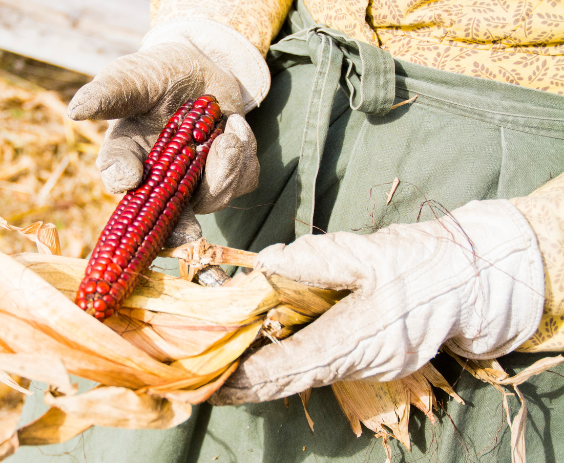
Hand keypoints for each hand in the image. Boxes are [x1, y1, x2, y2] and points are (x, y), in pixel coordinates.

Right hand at [68, 20, 267, 214]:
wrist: (199, 66)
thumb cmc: (154, 74)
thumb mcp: (130, 78)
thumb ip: (109, 94)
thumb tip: (75, 109)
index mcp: (125, 158)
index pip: (116, 178)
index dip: (121, 180)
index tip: (131, 175)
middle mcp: (157, 181)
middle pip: (164, 217)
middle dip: (180, 229)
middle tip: (191, 235)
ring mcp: (192, 183)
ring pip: (211, 199)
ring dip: (224, 171)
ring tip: (228, 131)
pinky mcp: (224, 174)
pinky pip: (240, 181)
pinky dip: (243, 157)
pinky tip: (235, 125)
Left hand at [210, 200, 544, 404]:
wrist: (472, 277)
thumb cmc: (422, 262)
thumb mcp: (369, 251)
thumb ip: (313, 260)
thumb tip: (263, 265)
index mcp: (359, 339)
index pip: (290, 367)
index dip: (246, 378)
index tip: (209, 383)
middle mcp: (362, 362)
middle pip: (291, 379)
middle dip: (245, 382)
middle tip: (201, 380)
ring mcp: (369, 365)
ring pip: (303, 374)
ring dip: (263, 372)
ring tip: (218, 366)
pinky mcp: (371, 357)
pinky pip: (318, 364)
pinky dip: (286, 361)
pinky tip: (260, 352)